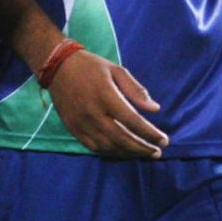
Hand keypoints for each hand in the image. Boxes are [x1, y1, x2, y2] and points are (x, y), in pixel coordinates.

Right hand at [43, 47, 168, 158]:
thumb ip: (136, 90)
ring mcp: (81, 122)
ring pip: (108, 146)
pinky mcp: (73, 128)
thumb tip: (155, 109)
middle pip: (122, 138)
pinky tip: (122, 151)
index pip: (133, 121)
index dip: (150, 133)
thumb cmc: (91, 66)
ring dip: (128, 153)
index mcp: (106, 95)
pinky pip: (93, 147)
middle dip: (142, 148)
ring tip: (143, 153)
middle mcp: (93, 112)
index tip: (164, 141)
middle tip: (157, 153)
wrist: (57, 67)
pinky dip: (110, 152)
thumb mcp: (116, 70)